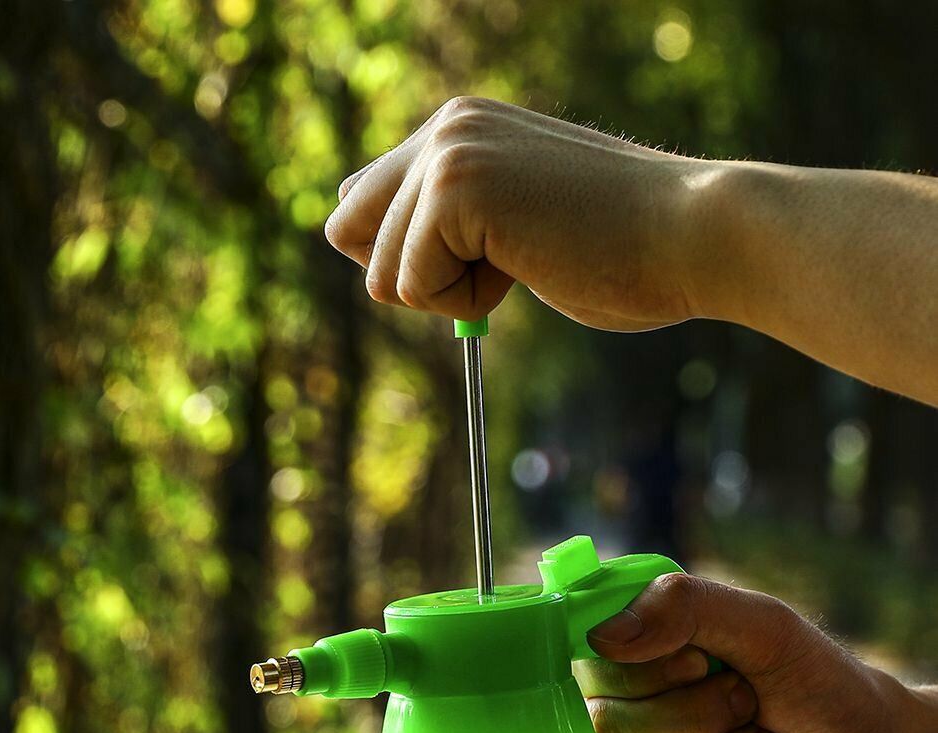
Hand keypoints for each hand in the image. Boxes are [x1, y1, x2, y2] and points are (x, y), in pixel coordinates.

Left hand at [323, 96, 721, 330]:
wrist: (690, 236)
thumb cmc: (618, 248)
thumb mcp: (511, 223)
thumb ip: (444, 222)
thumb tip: (363, 246)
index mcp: (457, 128)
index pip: (360, 203)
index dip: (404, 255)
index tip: (484, 253)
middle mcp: (444, 126)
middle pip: (345, 233)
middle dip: (410, 275)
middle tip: (500, 259)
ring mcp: (447, 152)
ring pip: (379, 274)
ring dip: (450, 294)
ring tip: (528, 256)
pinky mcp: (454, 189)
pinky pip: (411, 287)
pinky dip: (466, 302)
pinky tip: (529, 264)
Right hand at [577, 574, 937, 732]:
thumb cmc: (824, 692)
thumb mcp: (764, 626)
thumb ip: (683, 607)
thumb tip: (599, 636)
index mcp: (643, 662)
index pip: (591, 664)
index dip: (651, 669)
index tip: (705, 662)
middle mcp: (632, 716)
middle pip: (608, 723)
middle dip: (699, 717)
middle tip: (751, 708)